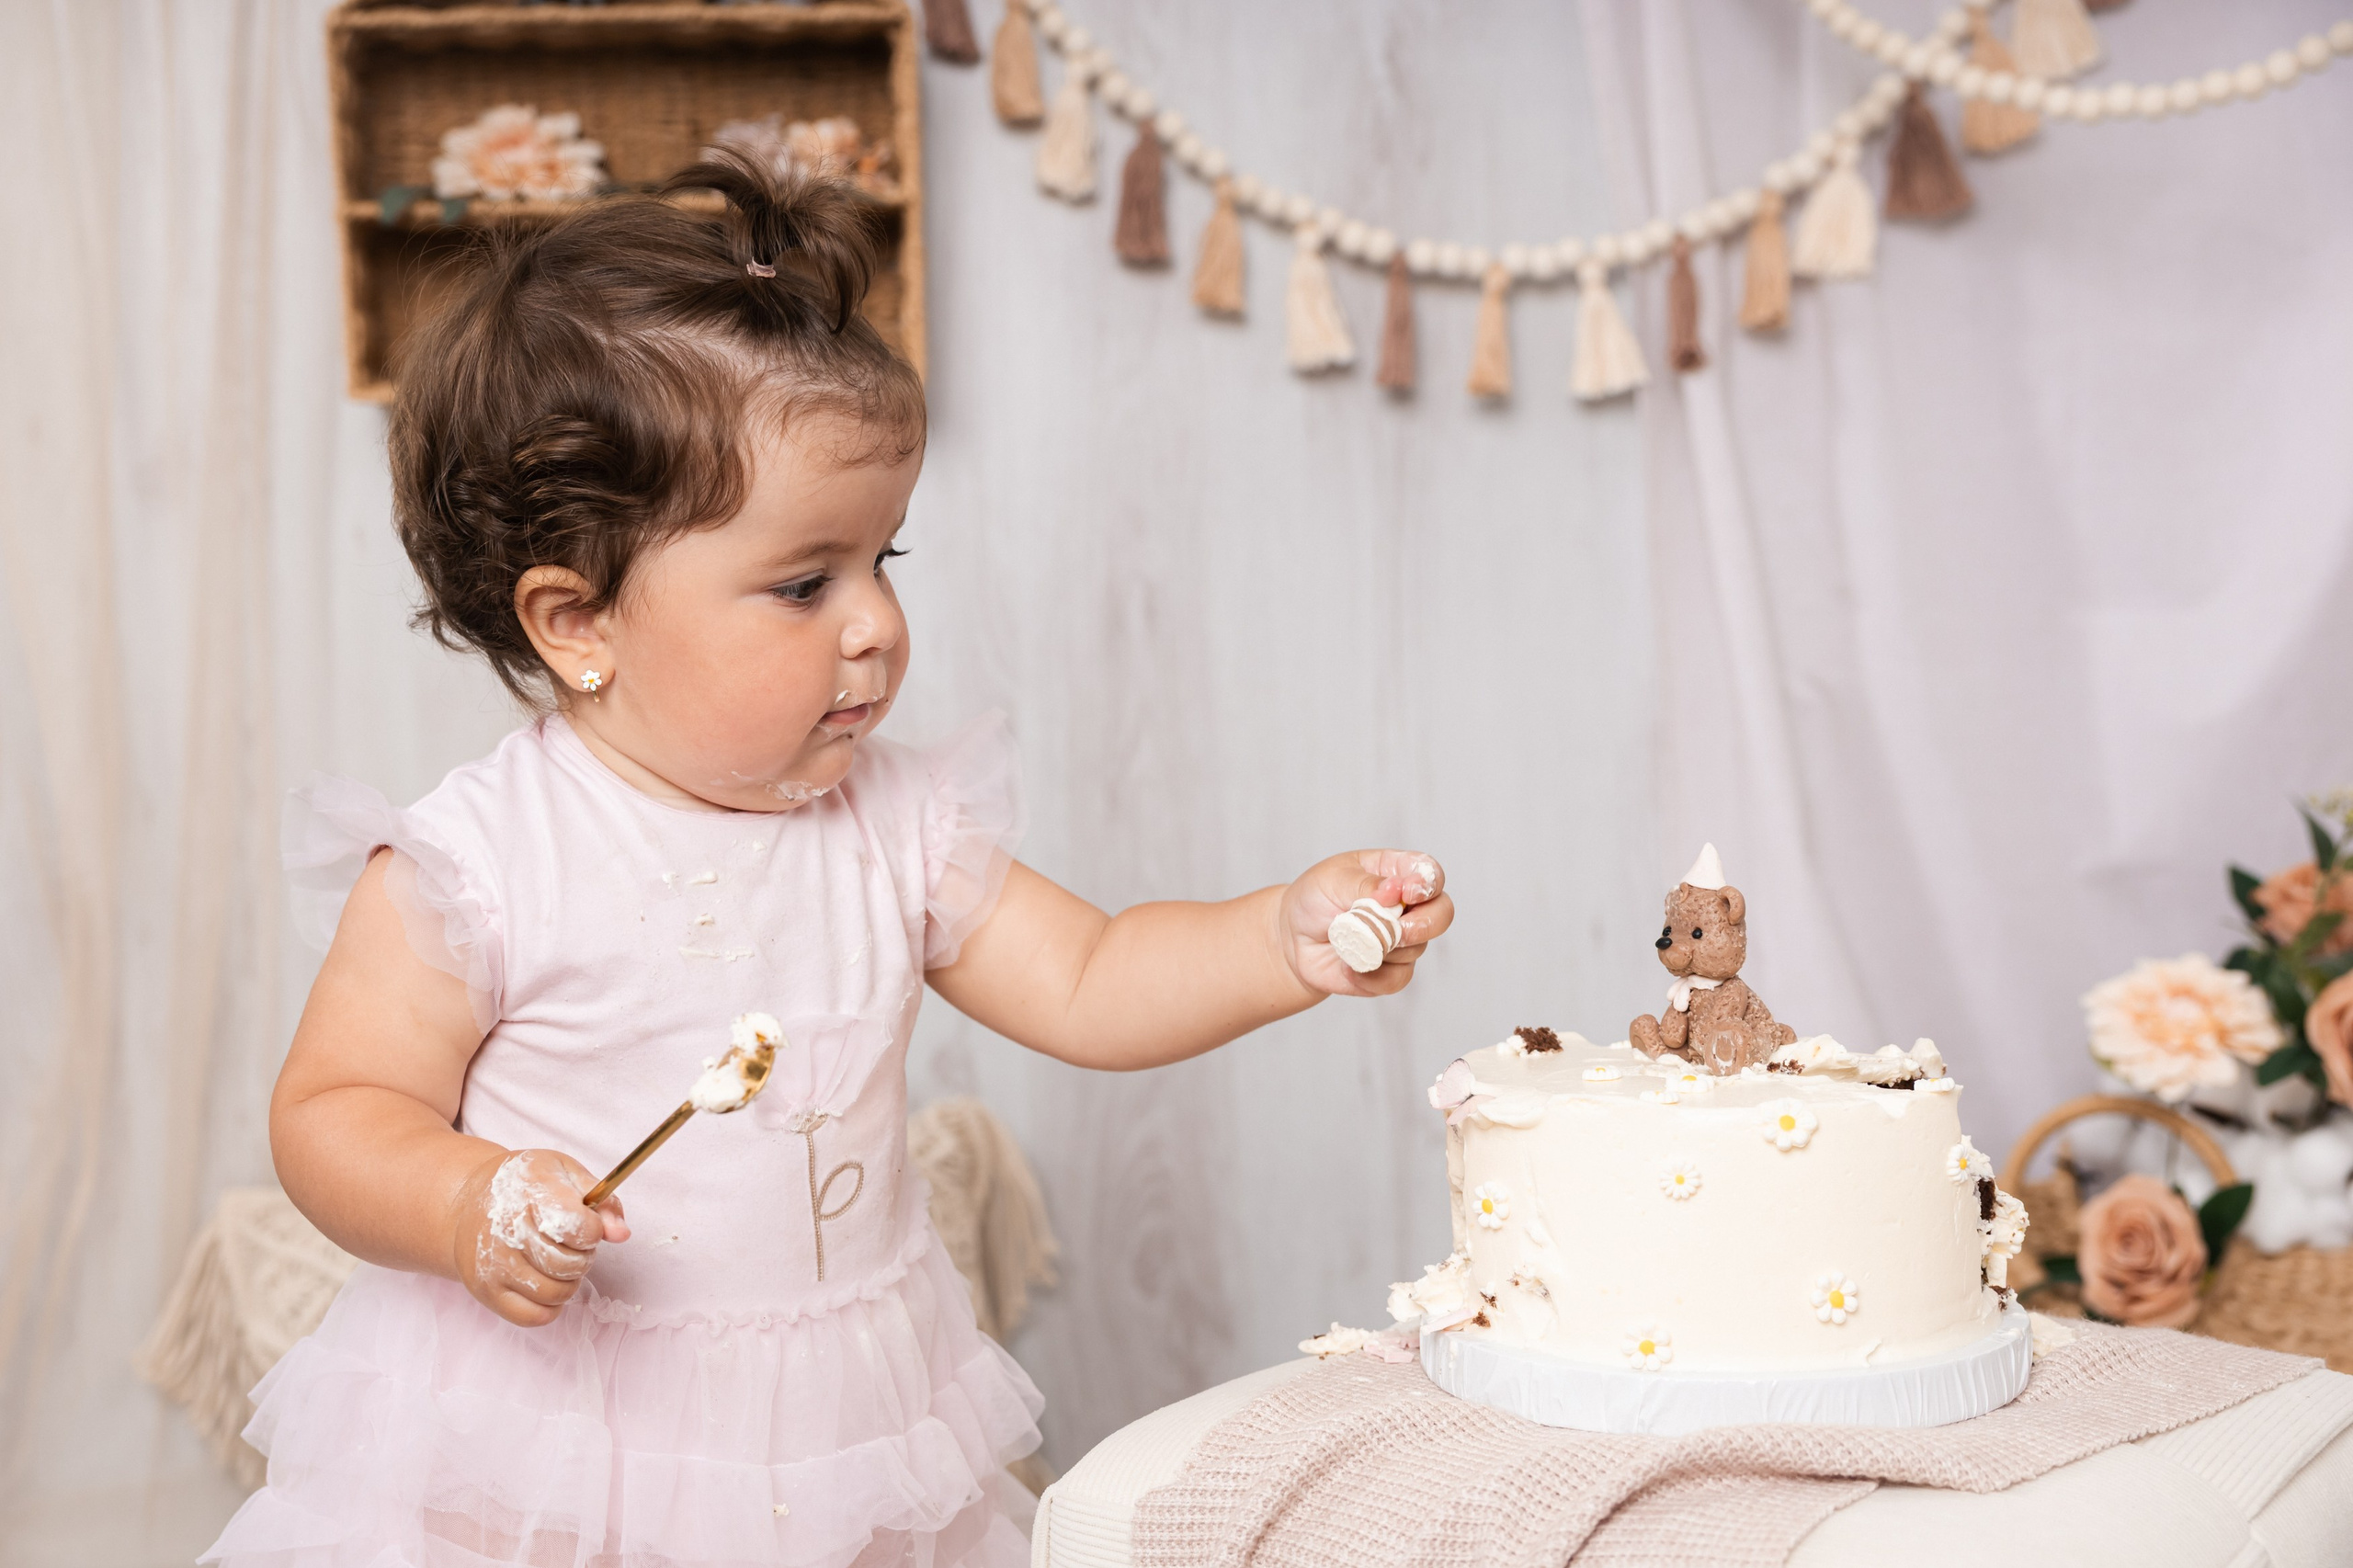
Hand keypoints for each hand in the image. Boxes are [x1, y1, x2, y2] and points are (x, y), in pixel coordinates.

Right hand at [451, 1148, 628, 1327]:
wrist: (468, 1202)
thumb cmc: (526, 1186)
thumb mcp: (566, 1173)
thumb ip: (602, 1202)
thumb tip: (622, 1234)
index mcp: (531, 1193)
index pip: (579, 1228)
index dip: (592, 1230)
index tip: (584, 1224)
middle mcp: (507, 1231)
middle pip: (568, 1265)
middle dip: (583, 1257)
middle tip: (572, 1245)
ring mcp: (494, 1264)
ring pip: (554, 1293)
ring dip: (569, 1282)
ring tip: (560, 1263)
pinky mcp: (486, 1291)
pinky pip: (533, 1316)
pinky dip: (550, 1306)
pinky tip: (548, 1283)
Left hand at [1278, 849, 1453, 996]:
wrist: (1292, 939)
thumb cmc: (1314, 899)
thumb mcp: (1332, 880)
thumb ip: (1365, 885)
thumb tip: (1394, 893)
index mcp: (1397, 873)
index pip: (1430, 874)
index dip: (1428, 884)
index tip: (1408, 893)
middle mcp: (1408, 906)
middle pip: (1442, 913)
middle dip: (1425, 923)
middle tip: (1398, 930)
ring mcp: (1403, 940)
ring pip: (1416, 949)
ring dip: (1382, 948)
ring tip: (1348, 940)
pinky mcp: (1391, 971)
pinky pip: (1397, 978)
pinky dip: (1371, 976)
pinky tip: (1348, 966)